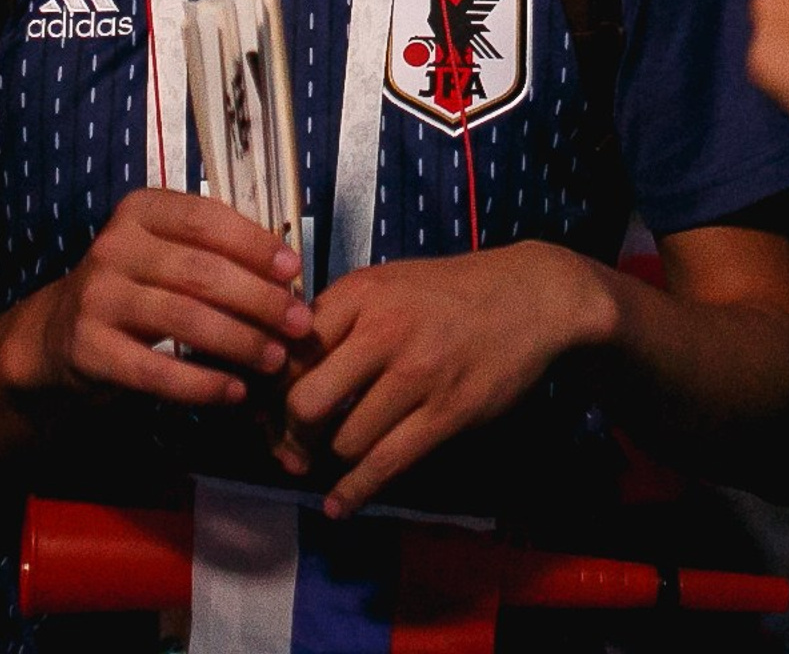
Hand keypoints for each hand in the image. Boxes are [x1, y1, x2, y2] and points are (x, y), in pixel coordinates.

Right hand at [0, 189, 312, 412]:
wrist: (59, 334)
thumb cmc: (135, 288)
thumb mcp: (165, 254)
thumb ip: (215, 254)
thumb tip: (288, 275)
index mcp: (140, 211)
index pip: (205, 218)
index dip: (254, 244)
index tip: (294, 271)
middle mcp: (116, 246)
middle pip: (201, 271)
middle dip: (259, 300)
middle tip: (300, 324)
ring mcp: (99, 297)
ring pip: (184, 318)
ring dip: (239, 341)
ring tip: (276, 359)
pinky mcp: (90, 348)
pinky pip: (156, 370)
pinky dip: (202, 384)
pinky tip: (235, 391)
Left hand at [277, 242, 611, 517]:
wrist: (528, 297)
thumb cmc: (448, 291)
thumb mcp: (386, 283)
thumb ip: (338, 317)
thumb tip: (282, 366)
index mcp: (360, 292)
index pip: (288, 350)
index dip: (267, 388)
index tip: (261, 409)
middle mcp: (382, 332)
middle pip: (304, 402)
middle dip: (290, 434)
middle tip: (290, 445)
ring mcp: (416, 375)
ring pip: (344, 440)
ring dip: (330, 459)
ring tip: (326, 461)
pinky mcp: (447, 414)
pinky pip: (386, 464)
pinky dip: (354, 492)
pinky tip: (338, 505)